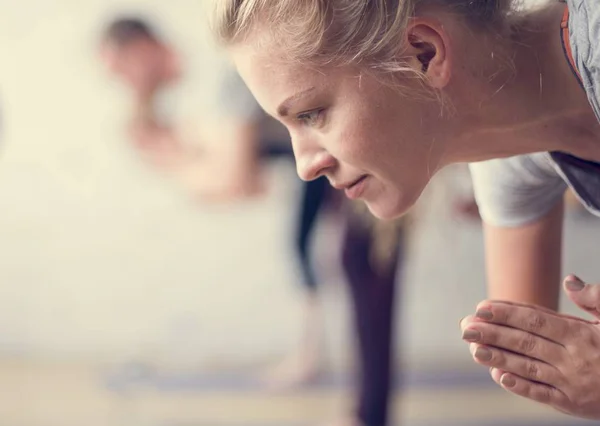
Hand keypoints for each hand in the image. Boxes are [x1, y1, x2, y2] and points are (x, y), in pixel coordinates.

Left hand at [460, 275, 599, 418]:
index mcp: (580, 334)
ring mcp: (571, 382)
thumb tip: (570, 280)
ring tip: (473, 349)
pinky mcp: (572, 404)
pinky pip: (541, 395)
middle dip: (492, 333)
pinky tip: (498, 376)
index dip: (507, 313)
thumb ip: (594, 298)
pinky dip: (520, 386)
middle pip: (525, 342)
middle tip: (465, 327)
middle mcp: (572, 357)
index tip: (481, 307)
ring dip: (498, 358)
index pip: (536, 319)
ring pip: (528, 367)